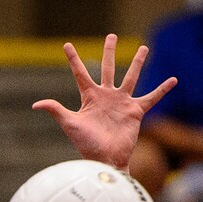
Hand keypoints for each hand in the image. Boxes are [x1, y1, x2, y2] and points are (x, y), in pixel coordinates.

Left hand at [32, 33, 176, 171]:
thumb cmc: (86, 144)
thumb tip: (35, 104)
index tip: (66, 45)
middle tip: (111, 36)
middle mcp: (106, 97)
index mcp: (89, 98)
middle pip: (108, 69)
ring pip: (131, 77)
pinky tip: (173, 80)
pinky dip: (162, 90)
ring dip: (138, 63)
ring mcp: (121, 103)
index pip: (80, 74)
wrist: (104, 158)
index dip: (73, 59)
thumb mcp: (69, 124)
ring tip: (144, 48)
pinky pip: (152, 97)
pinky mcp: (135, 111)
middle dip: (109, 52)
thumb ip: (55, 110)